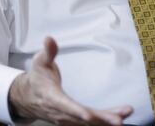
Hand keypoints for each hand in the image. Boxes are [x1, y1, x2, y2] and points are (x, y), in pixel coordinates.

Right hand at [8, 36, 132, 124]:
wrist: (28, 98)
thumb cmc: (37, 78)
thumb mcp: (40, 62)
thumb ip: (48, 52)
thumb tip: (49, 38)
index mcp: (52, 98)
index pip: (65, 106)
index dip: (76, 111)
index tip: (88, 115)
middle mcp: (61, 112)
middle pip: (82, 119)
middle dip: (101, 119)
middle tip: (118, 120)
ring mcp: (67, 119)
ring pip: (89, 123)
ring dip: (107, 119)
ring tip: (126, 113)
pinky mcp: (74, 120)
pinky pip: (91, 123)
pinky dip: (105, 120)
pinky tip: (121, 116)